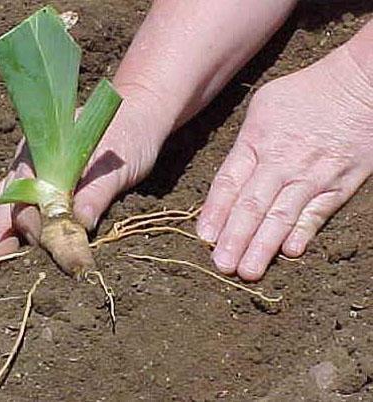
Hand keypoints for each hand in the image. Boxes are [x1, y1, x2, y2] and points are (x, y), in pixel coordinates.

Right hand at [0, 99, 162, 256]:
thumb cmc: (128, 138)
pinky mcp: (44, 188)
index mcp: (43, 148)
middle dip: (5, 229)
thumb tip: (81, 224)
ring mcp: (34, 174)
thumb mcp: (117, 168)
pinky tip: (12, 249)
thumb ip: (97, 193)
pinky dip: (14, 228)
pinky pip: (20, 208)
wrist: (138, 122)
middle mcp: (31, 161)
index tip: (40, 241)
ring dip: (2, 231)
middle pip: (9, 198)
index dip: (29, 216)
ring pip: (7, 204)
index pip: (25, 186)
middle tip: (8, 259)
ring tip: (1, 260)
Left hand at [197, 44, 372, 280]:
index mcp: (257, 142)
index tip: (204, 237)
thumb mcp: (263, 106)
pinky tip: (289, 253)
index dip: (215, 212)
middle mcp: (281, 162)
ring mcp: (312, 175)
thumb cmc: (306, 93)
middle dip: (234, 238)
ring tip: (248, 271)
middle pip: (252, 206)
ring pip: (282, 216)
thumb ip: (244, 145)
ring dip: (263, 246)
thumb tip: (230, 179)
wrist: (361, 83)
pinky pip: (318, 213)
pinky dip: (303, 233)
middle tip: (222, 265)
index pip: (229, 183)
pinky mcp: (339, 184)